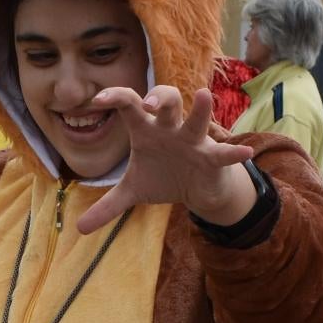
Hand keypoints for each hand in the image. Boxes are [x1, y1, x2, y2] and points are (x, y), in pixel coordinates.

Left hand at [71, 84, 256, 234]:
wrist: (196, 189)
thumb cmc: (163, 177)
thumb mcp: (133, 192)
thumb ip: (107, 206)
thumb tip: (78, 228)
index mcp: (147, 130)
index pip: (130, 105)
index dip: (116, 98)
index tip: (97, 100)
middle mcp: (170, 129)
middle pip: (166, 100)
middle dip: (159, 98)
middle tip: (149, 105)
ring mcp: (193, 140)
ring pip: (196, 119)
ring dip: (199, 109)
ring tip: (203, 94)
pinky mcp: (212, 157)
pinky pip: (223, 153)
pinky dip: (234, 153)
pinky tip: (244, 152)